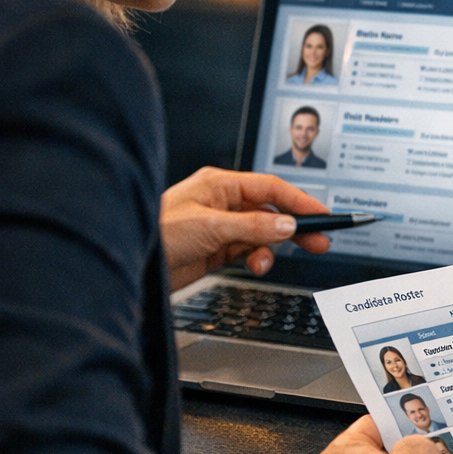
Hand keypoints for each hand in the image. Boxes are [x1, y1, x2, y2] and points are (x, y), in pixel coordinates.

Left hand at [160, 167, 330, 290]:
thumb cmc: (154, 233)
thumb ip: (253, 227)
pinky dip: (257, 259)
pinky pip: (249, 251)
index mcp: (220, 184)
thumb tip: (287, 226)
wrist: (130, 268)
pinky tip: (256, 265)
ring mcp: (221, 227)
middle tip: (319, 242)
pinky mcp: (216, 250)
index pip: (271, 188)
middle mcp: (223, 203)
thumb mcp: (209, 227)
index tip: (322, 214)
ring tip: (267, 262)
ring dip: (270, 250)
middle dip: (295, 227)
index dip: (300, 200)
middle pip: (271, 212)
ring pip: (262, 235)